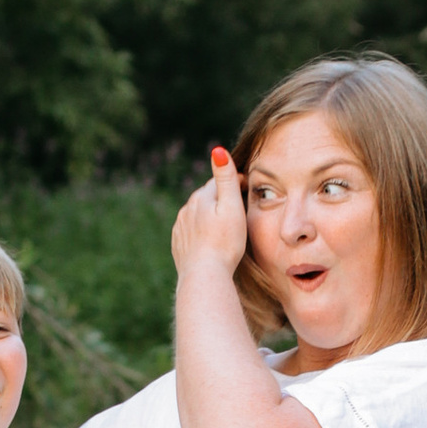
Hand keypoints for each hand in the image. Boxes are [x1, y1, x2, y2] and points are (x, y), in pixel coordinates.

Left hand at [171, 145, 248, 276]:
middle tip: (238, 207)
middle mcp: (186, 209)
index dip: (235, 183)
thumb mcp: (231, 207)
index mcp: (201, 198)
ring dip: (209, 216)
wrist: (204, 276)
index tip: (247, 189)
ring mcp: (180, 227)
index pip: (218, 182)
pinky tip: (210, 241)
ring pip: (197, 215)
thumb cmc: (224, 243)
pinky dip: (200, 232)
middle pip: (207, 198)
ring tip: (224, 226)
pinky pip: (191, 232)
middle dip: (220, 199)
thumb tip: (218, 150)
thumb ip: (225, 179)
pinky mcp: (178, 244)